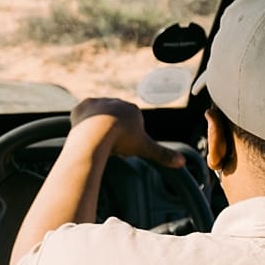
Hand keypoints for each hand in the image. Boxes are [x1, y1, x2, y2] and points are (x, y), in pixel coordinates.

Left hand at [69, 98, 185, 167]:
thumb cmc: (121, 140)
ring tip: (96, 141)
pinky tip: (83, 133)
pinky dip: (82, 123)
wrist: (95, 133)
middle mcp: (116, 102)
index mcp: (132, 109)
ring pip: (98, 116)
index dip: (126, 137)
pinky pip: (82, 115)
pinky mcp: (83, 106)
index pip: (131, 124)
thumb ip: (162, 154)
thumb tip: (182, 162)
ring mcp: (98, 103)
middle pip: (115, 119)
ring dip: (97, 126)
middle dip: (113, 131)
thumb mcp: (144, 148)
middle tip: (109, 145)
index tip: (122, 146)